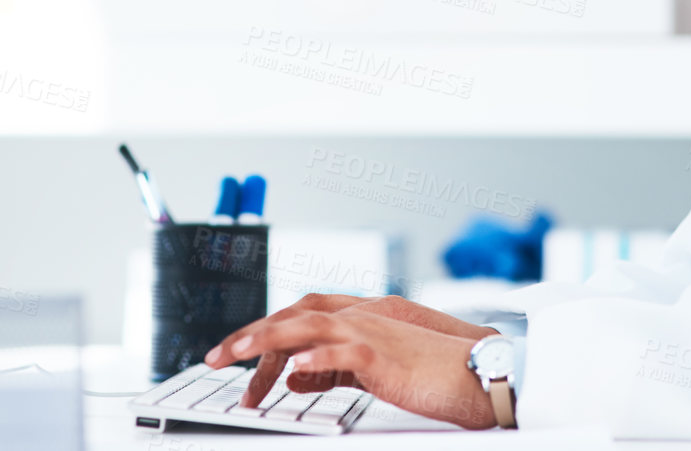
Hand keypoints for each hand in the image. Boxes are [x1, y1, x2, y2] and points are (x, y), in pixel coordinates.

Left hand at [204, 300, 497, 428]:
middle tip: (215, 358)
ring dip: (267, 339)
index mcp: (357, 317)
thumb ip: (332, 367)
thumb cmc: (428, 375)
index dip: (262, 332)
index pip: (298, 316)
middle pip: (293, 315)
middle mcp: (360, 316)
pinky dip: (317, 358)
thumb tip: (293, 374)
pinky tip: (293, 368)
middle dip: (250, 334)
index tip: (231, 355)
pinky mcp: (383, 356)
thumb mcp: (370, 370)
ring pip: (308, 325)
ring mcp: (371, 332)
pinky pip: (344, 353)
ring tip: (234, 355)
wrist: (476, 375)